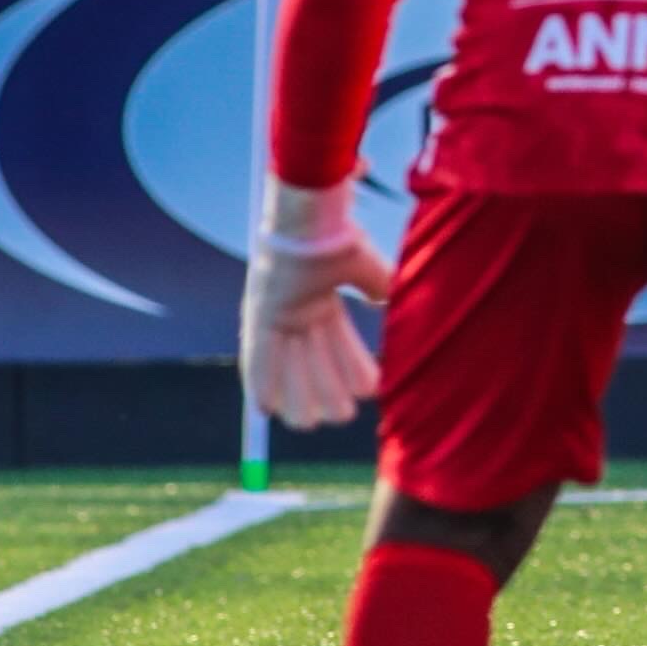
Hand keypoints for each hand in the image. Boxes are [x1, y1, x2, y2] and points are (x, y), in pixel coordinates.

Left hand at [239, 177, 392, 431]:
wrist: (310, 221)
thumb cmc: (338, 238)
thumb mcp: (366, 268)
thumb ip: (379, 288)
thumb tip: (390, 303)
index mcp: (320, 292)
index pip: (336, 338)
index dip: (350, 365)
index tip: (366, 391)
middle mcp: (295, 305)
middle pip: (312, 356)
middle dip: (328, 388)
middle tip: (343, 417)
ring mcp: (274, 310)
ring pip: (287, 364)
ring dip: (300, 396)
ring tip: (312, 425)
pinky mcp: (257, 313)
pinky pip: (256, 358)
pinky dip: (261, 384)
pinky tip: (266, 409)